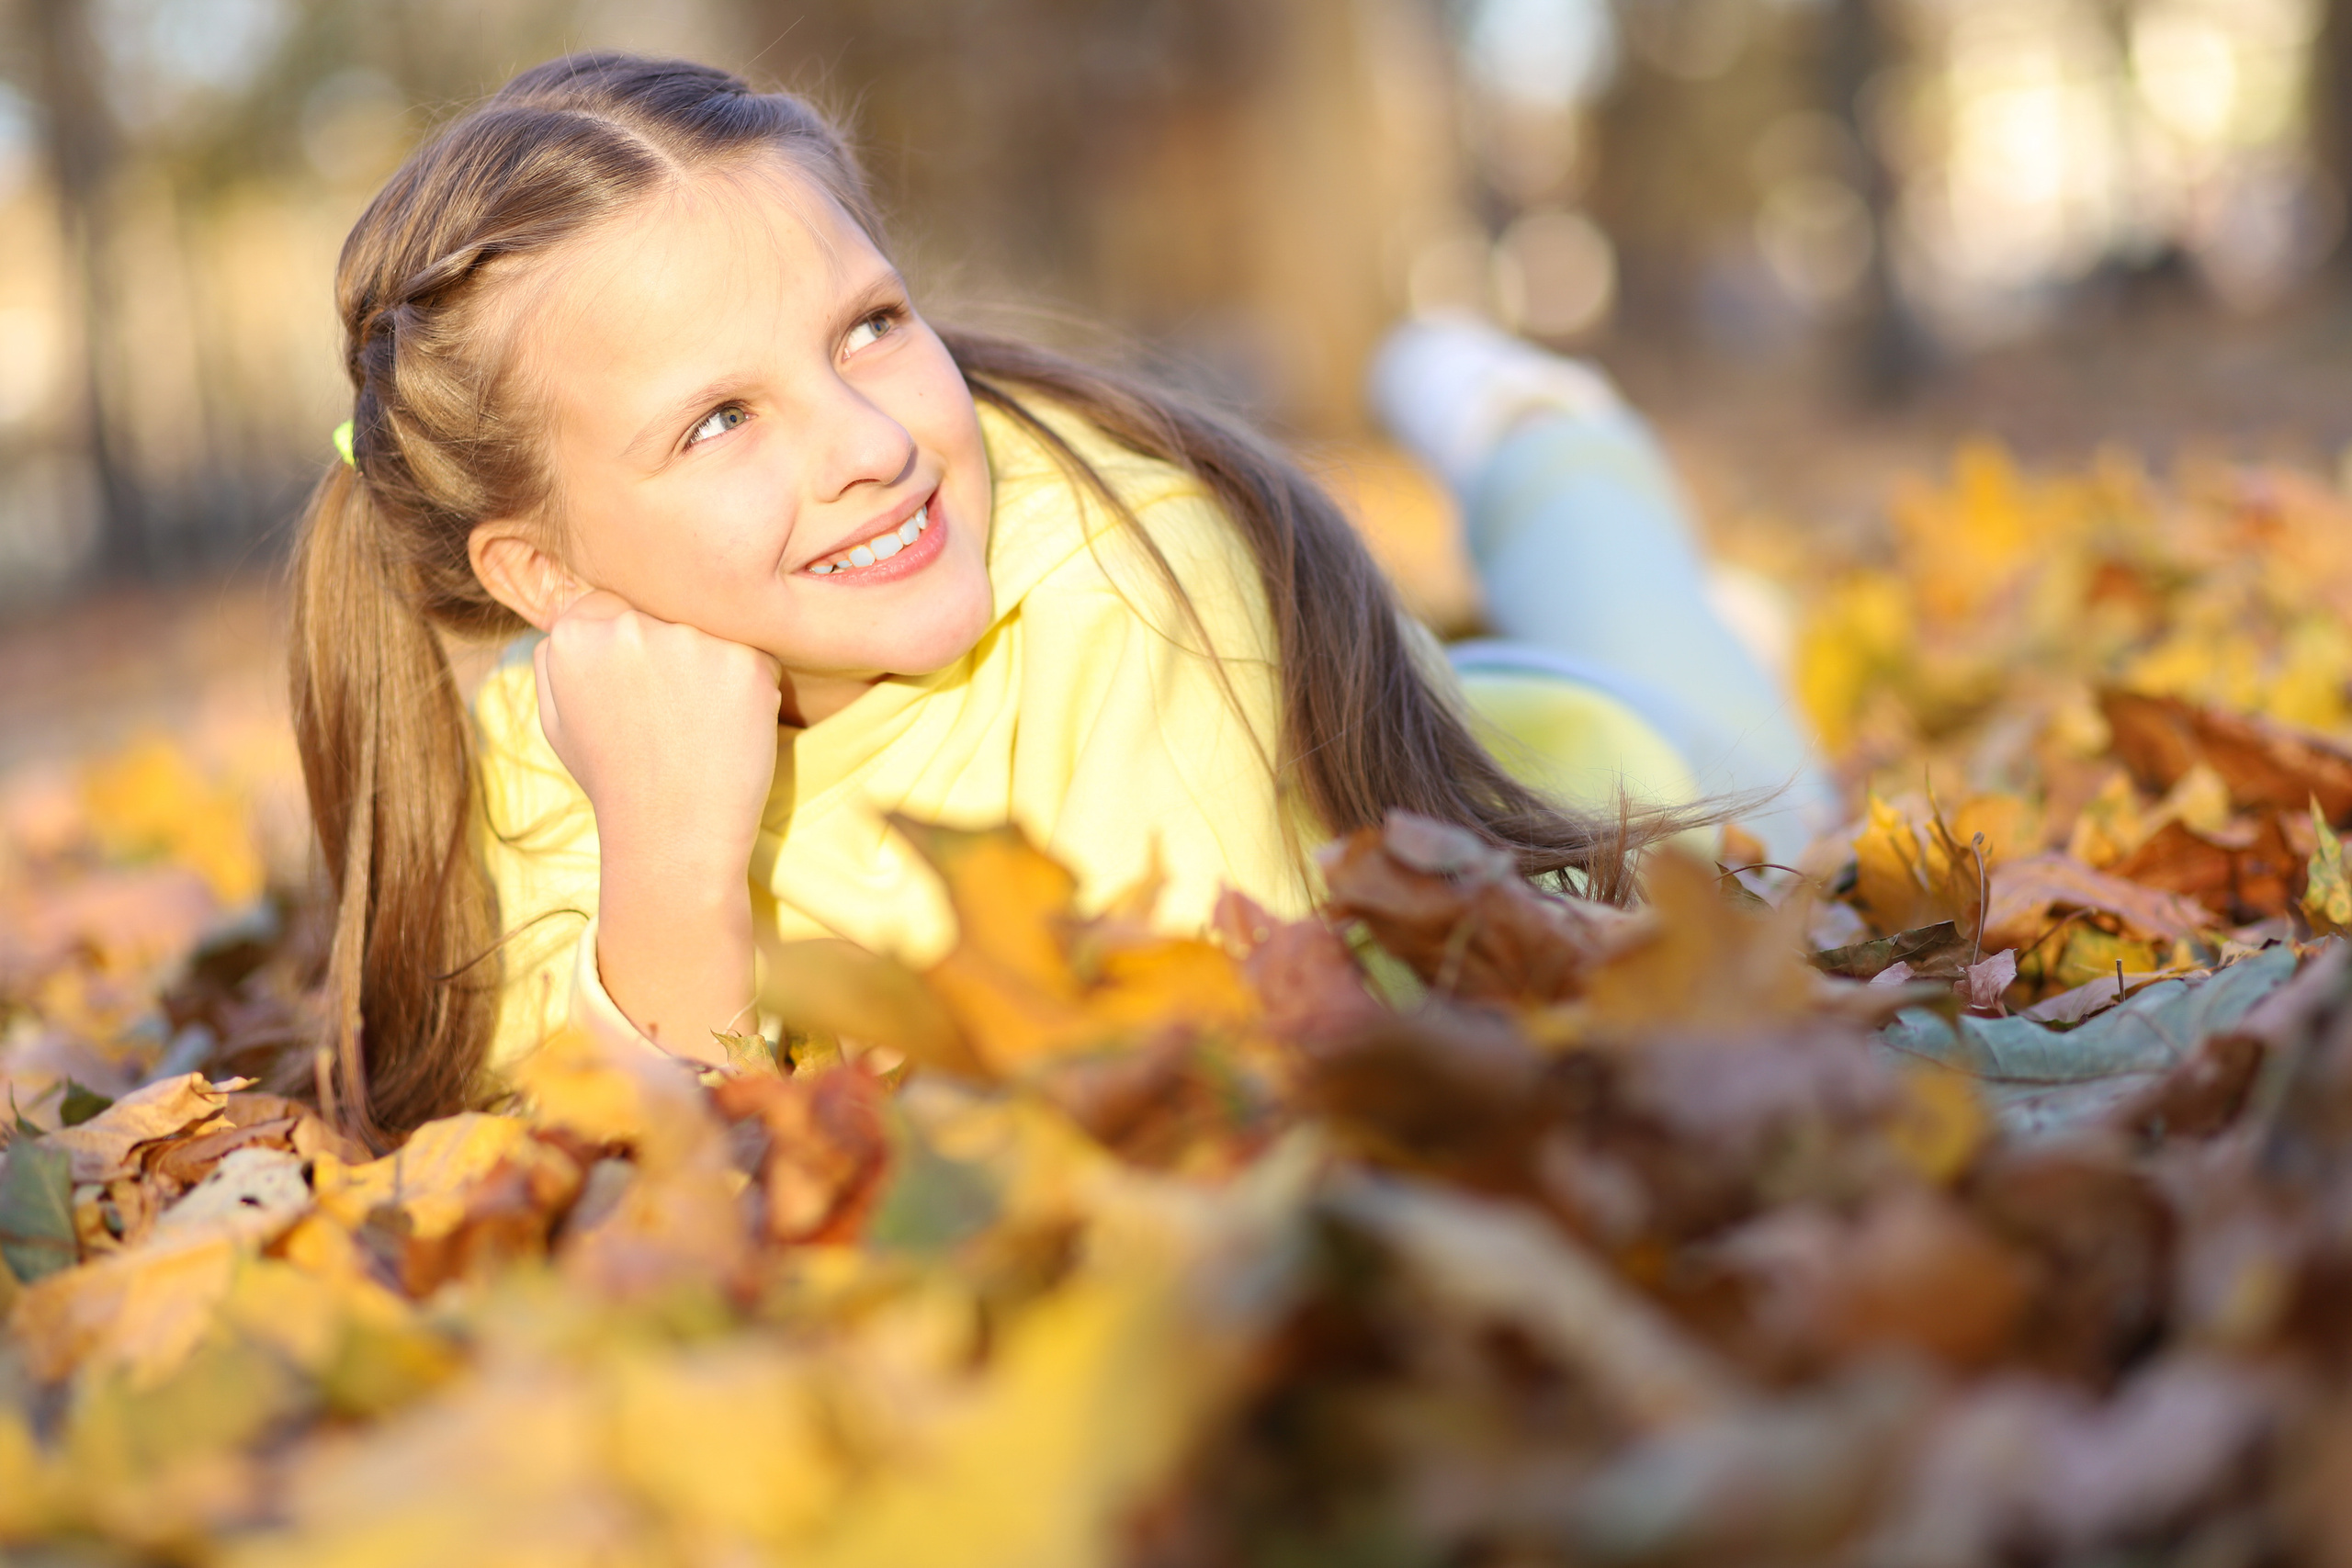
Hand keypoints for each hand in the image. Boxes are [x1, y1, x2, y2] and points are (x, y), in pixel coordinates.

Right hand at [534, 590, 782, 876]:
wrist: (672, 838)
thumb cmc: (614, 781)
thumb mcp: (557, 719)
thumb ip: (556, 659)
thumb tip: (573, 618)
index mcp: (574, 634)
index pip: (611, 606)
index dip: (630, 650)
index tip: (638, 692)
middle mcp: (629, 626)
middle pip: (663, 616)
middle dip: (671, 656)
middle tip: (669, 717)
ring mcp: (691, 641)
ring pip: (710, 635)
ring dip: (711, 670)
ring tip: (697, 728)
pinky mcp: (745, 663)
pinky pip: (754, 660)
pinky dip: (750, 690)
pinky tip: (728, 731)